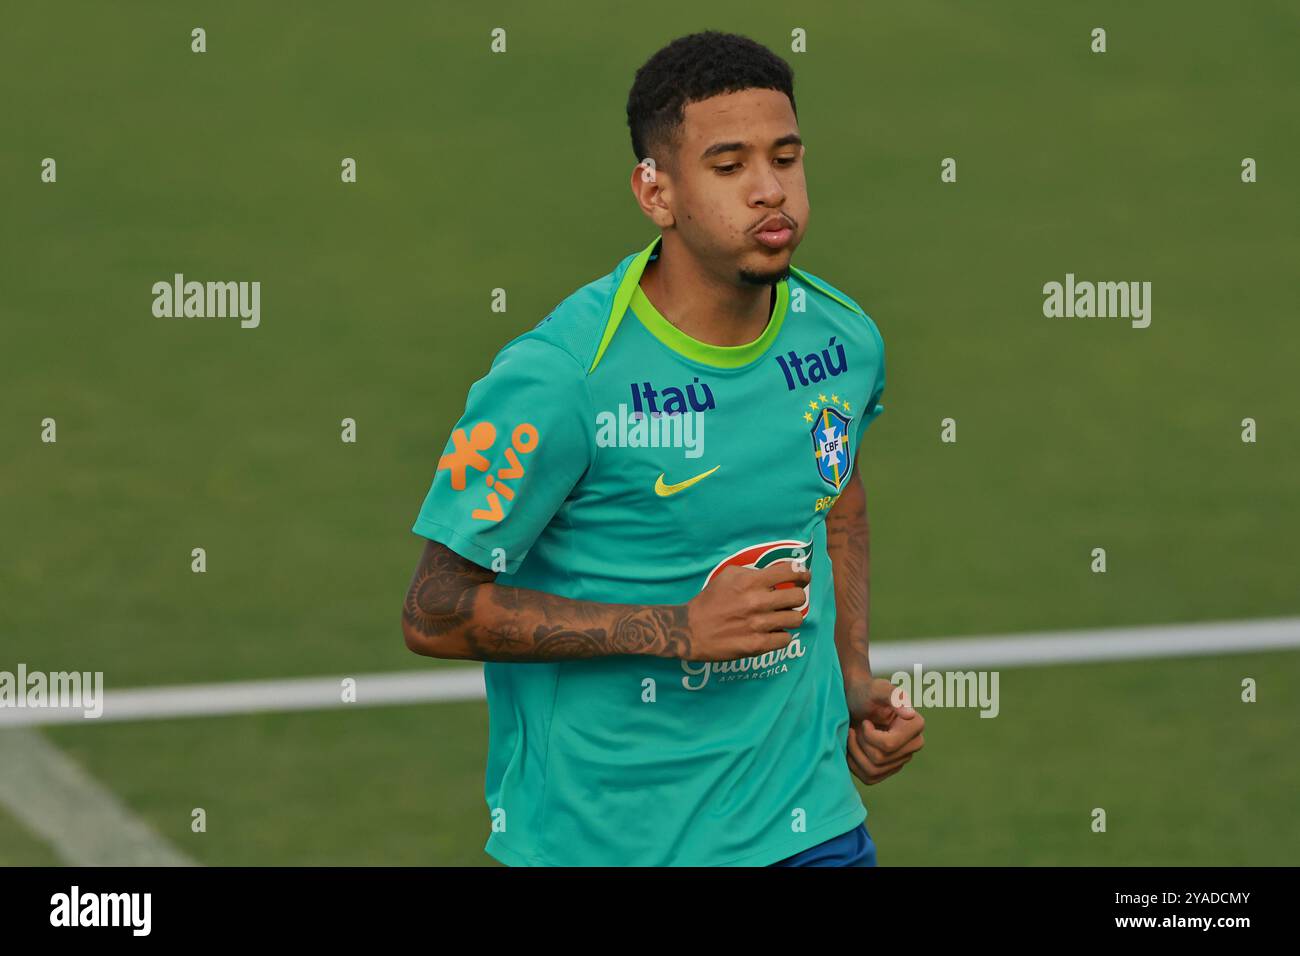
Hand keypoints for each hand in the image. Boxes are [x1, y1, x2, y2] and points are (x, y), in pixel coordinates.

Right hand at [681, 562, 810, 660]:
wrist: (690, 629)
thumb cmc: (710, 600)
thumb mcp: (728, 576)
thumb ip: (753, 573)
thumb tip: (776, 575)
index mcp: (751, 581)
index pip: (790, 572)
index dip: (802, 574)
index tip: (803, 578)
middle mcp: (758, 602)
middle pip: (798, 597)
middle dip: (796, 597)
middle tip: (789, 600)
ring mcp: (759, 625)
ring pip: (796, 619)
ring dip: (790, 617)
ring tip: (781, 617)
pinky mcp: (757, 645)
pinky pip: (785, 639)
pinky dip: (781, 635)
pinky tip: (772, 632)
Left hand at [846, 677, 924, 784]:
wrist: (856, 701)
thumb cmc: (866, 692)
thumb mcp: (878, 688)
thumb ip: (894, 696)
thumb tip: (910, 714)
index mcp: (916, 724)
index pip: (888, 745)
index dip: (869, 735)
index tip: (865, 721)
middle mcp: (914, 744)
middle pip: (879, 759)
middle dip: (860, 743)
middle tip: (856, 728)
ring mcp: (902, 758)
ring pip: (873, 770)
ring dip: (855, 753)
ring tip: (852, 736)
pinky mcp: (889, 769)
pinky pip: (869, 777)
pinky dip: (854, 765)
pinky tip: (851, 748)